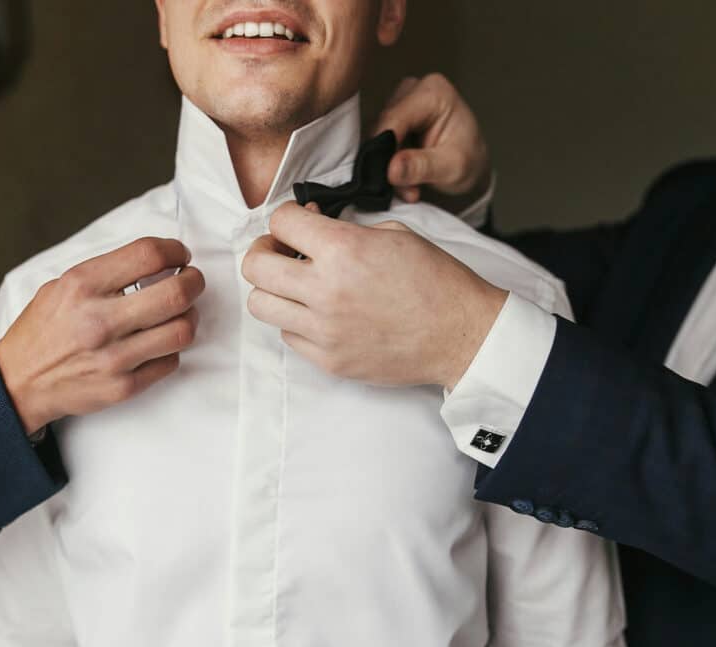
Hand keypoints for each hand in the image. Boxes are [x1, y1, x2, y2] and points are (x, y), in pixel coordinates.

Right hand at [0, 237, 204, 433]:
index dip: (174, 250)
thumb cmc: (45, 329)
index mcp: (82, 286)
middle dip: (194, 282)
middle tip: (192, 281)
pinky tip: (159, 342)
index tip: (179, 255)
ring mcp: (113, 357)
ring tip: (181, 313)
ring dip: (189, 317)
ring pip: (182, 331)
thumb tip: (158, 259)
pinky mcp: (123, 386)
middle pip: (176, 293)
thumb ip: (107, 271)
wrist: (19, 382)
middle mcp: (99, 321)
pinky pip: (170, 362)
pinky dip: (171, 349)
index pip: (148, 255)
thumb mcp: (63, 285)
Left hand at [242, 202, 505, 388]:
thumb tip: (311, 228)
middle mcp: (326, 290)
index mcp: (344, 250)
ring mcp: (324, 330)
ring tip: (295, 286)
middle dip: (264, 250)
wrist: (461, 334)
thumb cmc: (435, 281)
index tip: (298, 222)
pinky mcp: (329, 360)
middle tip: (282, 251)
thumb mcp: (394, 234)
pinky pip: (288, 336)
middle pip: (254, 266)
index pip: (280, 221)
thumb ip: (344, 230)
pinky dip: (296, 322)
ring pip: (260, 305)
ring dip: (273, 289)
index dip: (287, 217)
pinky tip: (319, 314)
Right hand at [374, 74, 490, 210]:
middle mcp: (413, 90)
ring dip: (387, 166)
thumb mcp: (452, 168)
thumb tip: (392, 169)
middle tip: (405, 189)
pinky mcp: (391, 119)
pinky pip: (377, 142)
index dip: (385, 148)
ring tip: (408, 188)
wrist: (472, 166)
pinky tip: (402, 179)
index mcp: (433, 92)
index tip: (388, 176)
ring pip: (377, 136)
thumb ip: (422, 167)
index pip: (395, 117)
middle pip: (383, 126)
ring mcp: (400, 103)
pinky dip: (386, 164)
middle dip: (389, 161)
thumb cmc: (469, 160)